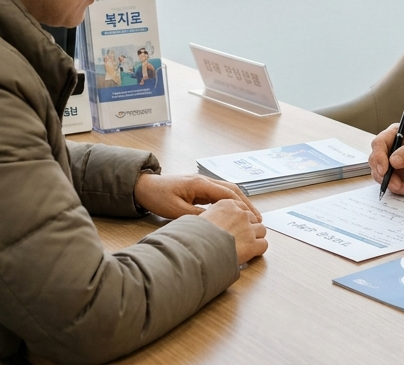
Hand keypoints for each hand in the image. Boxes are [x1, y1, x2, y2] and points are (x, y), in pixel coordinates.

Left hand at [133, 173, 261, 220]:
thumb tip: (216, 224)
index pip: (227, 194)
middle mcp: (204, 180)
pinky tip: (235, 211)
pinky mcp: (199, 187)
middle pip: (232, 189)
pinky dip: (230, 201)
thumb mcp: (177, 211)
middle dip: (247, 203)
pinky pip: (219, 193)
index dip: (242, 206)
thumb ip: (197, 217)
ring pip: (228, 190)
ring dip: (240, 202)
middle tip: (258, 218)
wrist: (144, 186)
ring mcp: (202, 182)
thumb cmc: (158, 197)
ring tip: (251, 216)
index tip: (253, 218)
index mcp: (200, 184)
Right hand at [199, 199, 268, 264]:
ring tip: (246, 245)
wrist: (196, 250)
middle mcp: (240, 214)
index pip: (242, 207)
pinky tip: (251, 252)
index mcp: (227, 205)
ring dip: (255, 237)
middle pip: (253, 218)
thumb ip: (211, 215)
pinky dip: (258, 249)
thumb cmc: (194, 236)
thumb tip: (211, 220)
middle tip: (241, 237)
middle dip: (248, 227)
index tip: (239, 223)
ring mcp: (248, 229)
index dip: (241, 217)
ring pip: (261, 230)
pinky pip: (263, 244)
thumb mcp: (199, 218)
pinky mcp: (252, 244)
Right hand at [369, 125, 403, 196]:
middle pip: (374, 161)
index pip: (378, 144)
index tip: (384, 169)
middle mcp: (387, 148)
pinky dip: (397, 189)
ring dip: (391, 184)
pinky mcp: (392, 175)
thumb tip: (393, 161)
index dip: (378, 157)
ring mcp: (388, 163)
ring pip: (379, 175)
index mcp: (393, 135)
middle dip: (383, 174)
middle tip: (395, 184)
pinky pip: (388, 184)